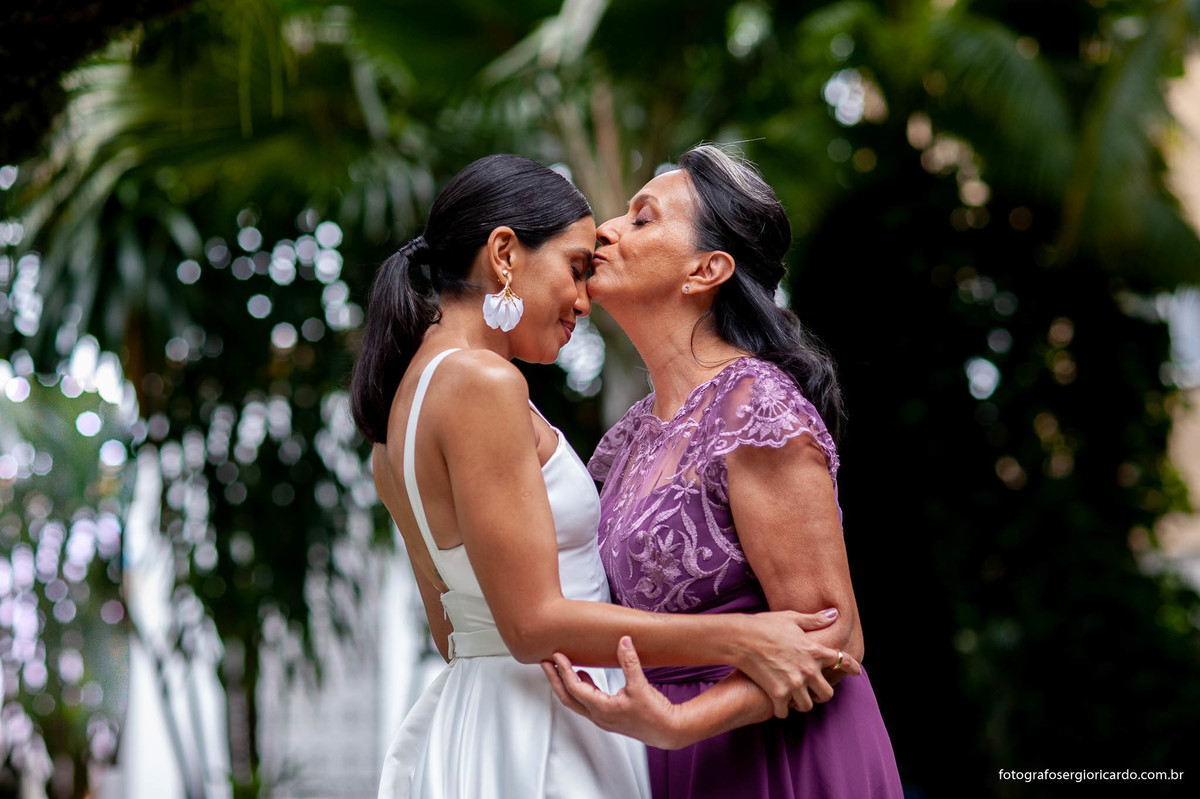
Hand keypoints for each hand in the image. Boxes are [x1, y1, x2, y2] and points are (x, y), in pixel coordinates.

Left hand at [541, 636, 685, 749]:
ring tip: (561, 666)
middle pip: (568, 697)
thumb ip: (630, 662)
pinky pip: (587, 701)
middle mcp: (598, 716)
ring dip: (566, 684)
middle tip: (546, 662)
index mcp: (602, 709)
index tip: (557, 655)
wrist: (667, 731)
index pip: (575, 688)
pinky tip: (585, 675)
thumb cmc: (654, 713)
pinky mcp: (609, 715)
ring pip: (576, 700)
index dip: (564, 670)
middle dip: (555, 679)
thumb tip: (624, 640)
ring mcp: (602, 717)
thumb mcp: (641, 686)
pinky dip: (581, 688)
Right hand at [736, 608, 861, 717]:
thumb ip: (814, 620)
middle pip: (827, 693)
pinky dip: (782, 710)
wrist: (740, 638)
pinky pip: (785, 712)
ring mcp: (794, 684)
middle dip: (821, 693)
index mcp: (814, 650)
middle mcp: (808, 670)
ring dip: (802, 703)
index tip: (856, 672)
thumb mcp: (791, 618)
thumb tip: (834, 614)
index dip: (851, 668)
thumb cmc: (764, 625)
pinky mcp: (778, 694)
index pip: (841, 661)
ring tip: (794, 698)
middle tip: (814, 691)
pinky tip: (777, 704)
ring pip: (808, 705)